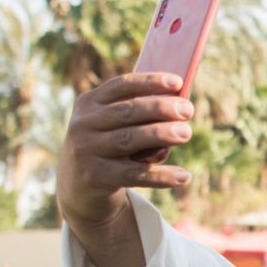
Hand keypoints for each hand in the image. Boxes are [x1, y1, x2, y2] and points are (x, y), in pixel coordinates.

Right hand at [56, 72, 194, 230]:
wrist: (79, 185)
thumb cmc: (110, 145)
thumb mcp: (116, 126)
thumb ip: (140, 116)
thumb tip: (179, 111)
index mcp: (90, 102)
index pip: (120, 85)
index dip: (149, 82)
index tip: (177, 82)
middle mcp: (84, 123)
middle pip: (126, 111)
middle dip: (159, 108)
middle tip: (188, 110)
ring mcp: (86, 150)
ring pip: (128, 139)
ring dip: (160, 134)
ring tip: (186, 133)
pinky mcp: (94, 176)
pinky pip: (134, 174)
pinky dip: (161, 176)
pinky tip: (183, 176)